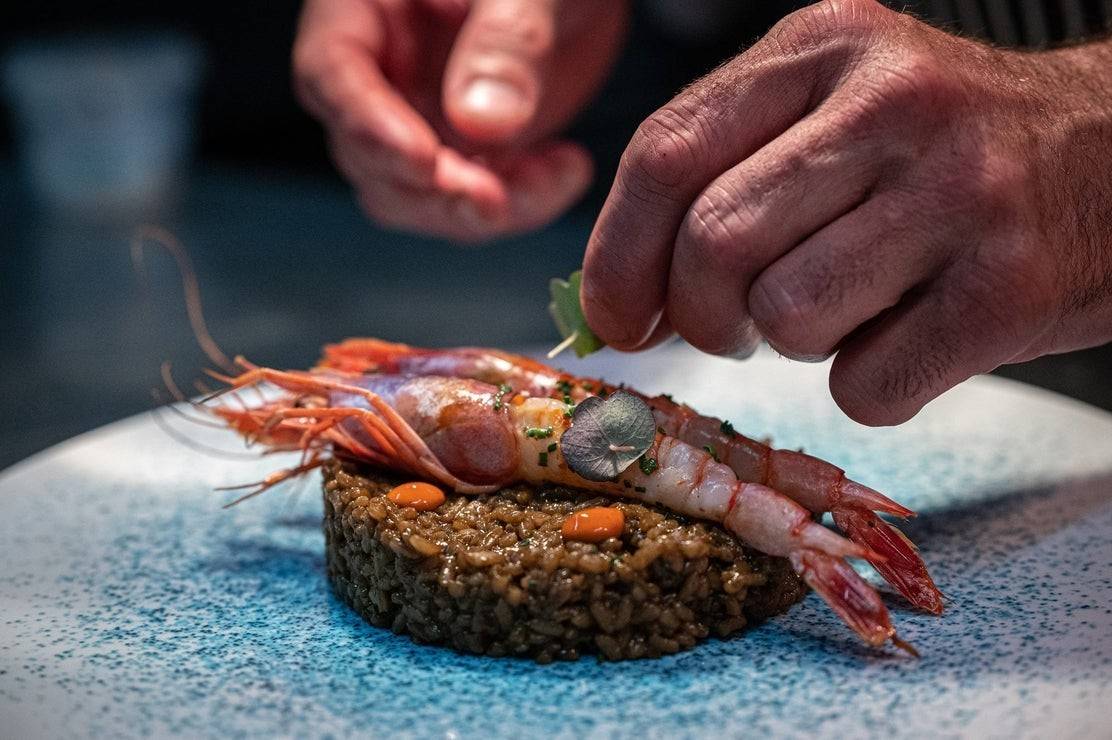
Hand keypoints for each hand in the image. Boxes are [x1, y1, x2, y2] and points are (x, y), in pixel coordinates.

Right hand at [293, 0, 627, 239]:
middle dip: (431, 189)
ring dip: (476, 210)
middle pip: (367, 155)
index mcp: (361, 9)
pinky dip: (521, 203)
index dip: (369, 124)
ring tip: (553, 176)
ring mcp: (417, 123)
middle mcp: (378, 74)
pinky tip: (568, 170)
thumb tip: (481, 124)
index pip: (331, 72)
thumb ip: (506, 42)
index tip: (422, 162)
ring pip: (415, 196)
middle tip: (493, 199)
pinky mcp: (464, 156)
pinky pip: (472, 203)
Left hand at [582, 0, 1111, 424]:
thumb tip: (618, 303)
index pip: (665, 153)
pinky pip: (864, 386)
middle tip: (736, 325)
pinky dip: (870, 386)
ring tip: (849, 306)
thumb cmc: (943, 150)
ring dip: (796, 342)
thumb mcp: (833, 108)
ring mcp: (959, 192)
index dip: (619, 256)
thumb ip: (724, 174)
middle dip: (704, 315)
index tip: (616, 318)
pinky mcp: (1008, 288)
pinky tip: (911, 336)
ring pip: (786, 317)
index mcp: (824, 47)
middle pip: (714, 245)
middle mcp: (891, 103)